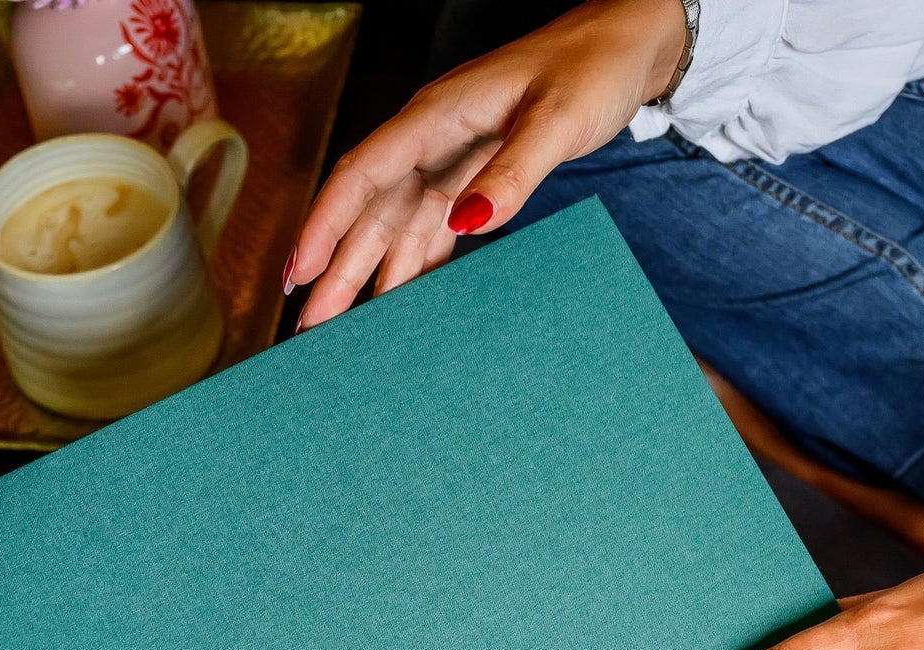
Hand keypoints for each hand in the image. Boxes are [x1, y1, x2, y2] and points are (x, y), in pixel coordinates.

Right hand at [287, 0, 686, 329]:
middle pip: (369, 214)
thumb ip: (512, 172)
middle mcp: (432, 140)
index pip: (363, 176)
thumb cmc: (593, 68)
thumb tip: (467, 222)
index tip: (299, 275)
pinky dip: (413, 267)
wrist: (625, 45)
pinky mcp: (472, 177)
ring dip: (367, 276)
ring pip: (394, 228)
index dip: (325, 226)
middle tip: (310, 328)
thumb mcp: (557, 120)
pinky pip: (430, 230)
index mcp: (437, 117)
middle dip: (336, 271)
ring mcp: (449, 161)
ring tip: (342, 329)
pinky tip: (401, 303)